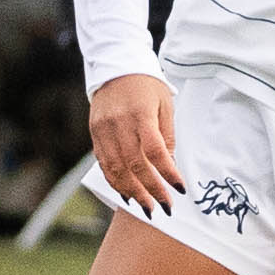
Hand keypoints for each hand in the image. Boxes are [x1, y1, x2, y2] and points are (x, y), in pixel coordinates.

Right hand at [87, 72, 181, 215]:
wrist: (116, 67)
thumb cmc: (147, 86)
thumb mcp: (164, 105)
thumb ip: (166, 136)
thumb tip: (169, 167)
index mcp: (141, 114)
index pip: (155, 151)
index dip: (167, 173)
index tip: (179, 189)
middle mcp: (119, 123)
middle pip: (134, 165)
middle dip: (150, 190)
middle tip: (164, 207)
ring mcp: (103, 129)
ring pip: (116, 168)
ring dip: (132, 191)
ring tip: (146, 206)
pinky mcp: (94, 133)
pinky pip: (104, 163)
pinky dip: (115, 181)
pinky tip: (127, 193)